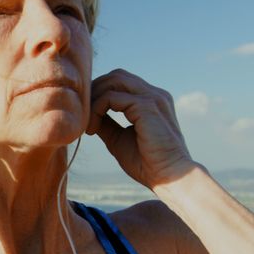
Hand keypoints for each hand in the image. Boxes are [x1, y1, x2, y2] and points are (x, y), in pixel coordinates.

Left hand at [86, 69, 198, 190]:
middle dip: (95, 90)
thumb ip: (107, 124)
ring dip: (94, 97)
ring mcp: (153, 97)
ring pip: (114, 80)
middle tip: (82, 113)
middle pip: (116, 75)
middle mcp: (155, 94)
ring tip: (88, 121)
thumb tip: (89, 115)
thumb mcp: (119, 139)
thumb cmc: (148, 164)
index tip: (87, 116)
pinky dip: (97, 108)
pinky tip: (93, 128)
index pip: (121, 82)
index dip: (100, 93)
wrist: (171, 178)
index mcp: (152, 100)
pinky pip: (111, 97)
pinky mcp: (146, 105)